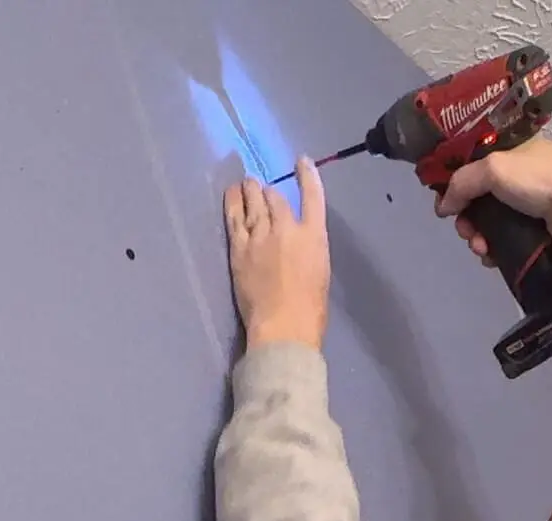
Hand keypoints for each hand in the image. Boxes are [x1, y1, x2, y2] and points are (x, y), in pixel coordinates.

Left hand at [224, 159, 330, 351]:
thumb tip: (297, 240)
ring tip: (245, 184)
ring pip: (253, 201)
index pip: (313, 196)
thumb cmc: (309, 310)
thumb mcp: (320, 272)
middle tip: (262, 189)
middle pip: (275, 197)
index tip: (302, 162)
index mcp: (314, 235)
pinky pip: (234, 217)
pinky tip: (232, 193)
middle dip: (269, 192)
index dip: (307, 176)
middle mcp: (286, 227)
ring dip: (250, 190)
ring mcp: (260, 235)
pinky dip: (233, 201)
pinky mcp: (239, 248)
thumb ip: (308, 249)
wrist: (283, 327)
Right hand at [436, 137, 551, 266]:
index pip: (473, 164)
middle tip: (466, 233)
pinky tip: (492, 256)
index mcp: (511, 147)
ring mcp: (529, 198)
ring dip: (479, 236)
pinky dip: (495, 246)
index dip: (456, 185)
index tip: (446, 206)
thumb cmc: (536, 179)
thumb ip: (461, 183)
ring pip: (491, 219)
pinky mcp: (536, 223)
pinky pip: (505, 234)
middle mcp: (519, 170)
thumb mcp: (493, 169)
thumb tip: (442, 207)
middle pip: (479, 196)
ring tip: (481, 249)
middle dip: (467, 218)